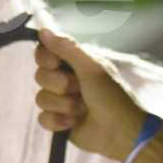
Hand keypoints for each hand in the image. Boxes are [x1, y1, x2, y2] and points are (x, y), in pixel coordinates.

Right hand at [34, 27, 144, 162]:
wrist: (122, 133)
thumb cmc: (113, 97)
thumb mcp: (92, 68)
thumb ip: (66, 48)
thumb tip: (43, 30)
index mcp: (74, 63)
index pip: (44, 53)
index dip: (46, 59)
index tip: (56, 63)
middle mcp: (65, 80)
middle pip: (40, 75)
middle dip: (60, 85)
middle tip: (79, 89)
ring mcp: (61, 102)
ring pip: (41, 98)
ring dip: (64, 105)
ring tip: (83, 109)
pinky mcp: (58, 122)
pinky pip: (43, 118)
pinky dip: (59, 121)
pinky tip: (74, 123)